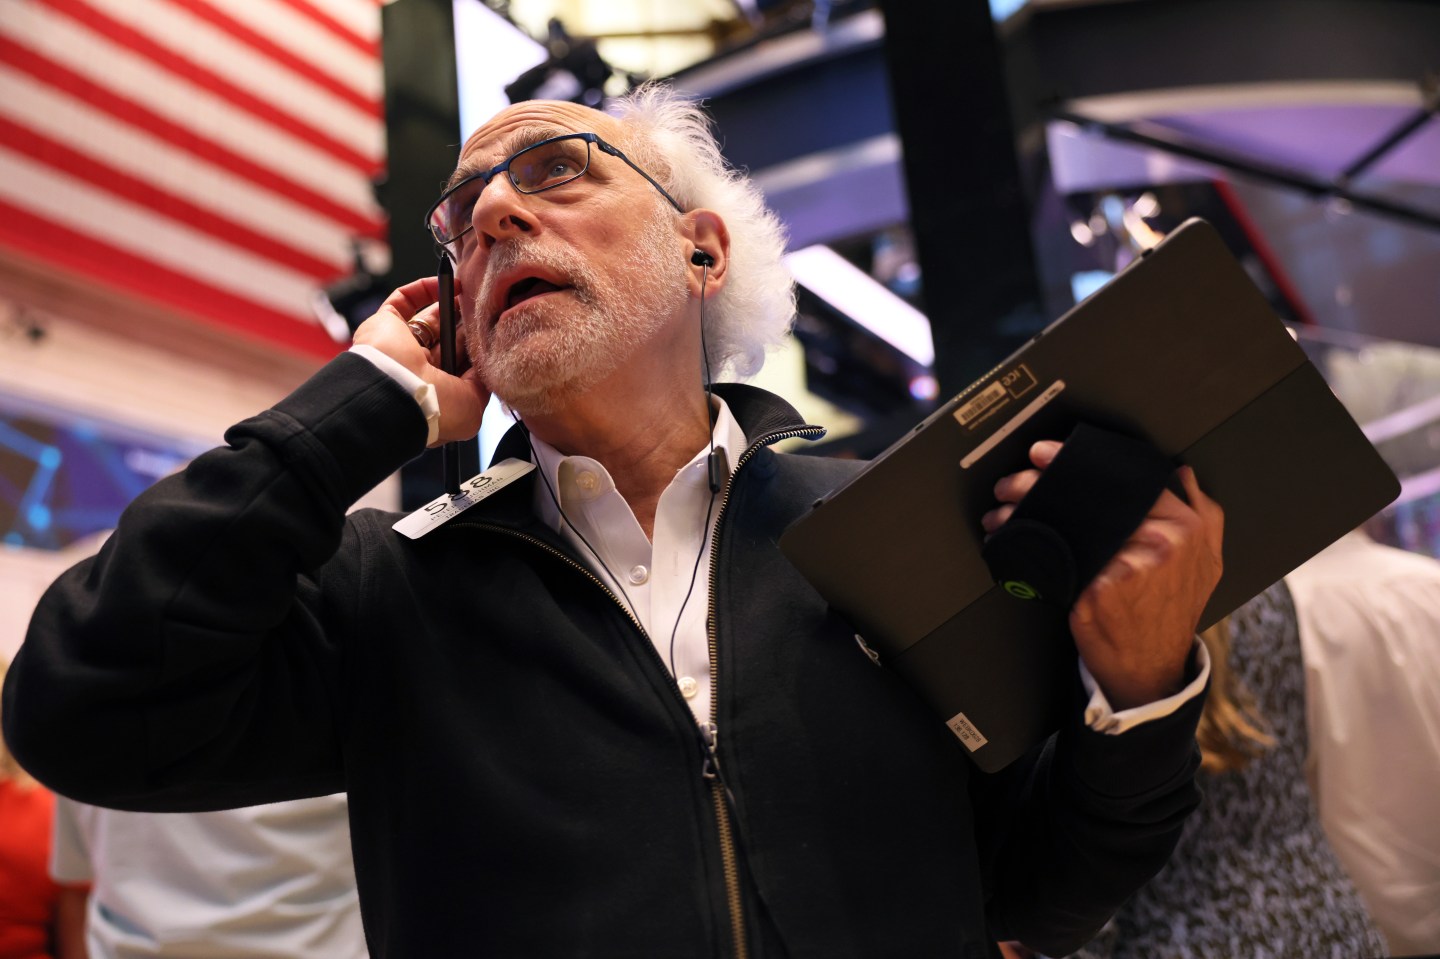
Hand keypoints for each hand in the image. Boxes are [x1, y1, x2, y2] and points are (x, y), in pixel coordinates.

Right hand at [352, 277, 489, 444]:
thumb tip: (485, 363)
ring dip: (450, 307)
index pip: (459, 369)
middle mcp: (417, 372)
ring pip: (428, 321)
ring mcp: (399, 348)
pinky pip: (402, 300)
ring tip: (473, 295)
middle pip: (447, 342)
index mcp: (435, 394)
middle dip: (466, 328)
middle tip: (486, 313)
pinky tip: (449, 283)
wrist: (396, 394)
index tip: (496, 338)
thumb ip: (481, 384)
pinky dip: (423, 288)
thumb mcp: (472, 406)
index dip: (476, 353)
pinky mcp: (383, 325)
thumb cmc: (433, 408)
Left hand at [982, 440, 1223, 708]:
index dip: (1077, 461)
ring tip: (1002, 511)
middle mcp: (1163, 542)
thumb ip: (1201, 512)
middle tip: (1012, 483)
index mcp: (1188, 527)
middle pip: (1089, 497)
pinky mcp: (1100, 590)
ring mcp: (1131, 566)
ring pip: (1066, 524)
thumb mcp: (1204, 562)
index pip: (1126, 478)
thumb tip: (1182, 472)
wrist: (1151, 670)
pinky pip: (1057, 557)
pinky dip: (1026, 547)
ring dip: (1023, 514)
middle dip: (1040, 484)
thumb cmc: (1170, 613)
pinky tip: (1008, 541)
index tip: (1045, 455)